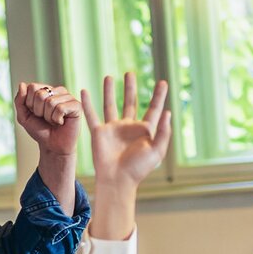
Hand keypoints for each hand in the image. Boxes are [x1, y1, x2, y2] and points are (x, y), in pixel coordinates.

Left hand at [15, 82, 84, 161]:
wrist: (52, 146)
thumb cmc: (40, 130)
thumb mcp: (24, 116)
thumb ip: (19, 101)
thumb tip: (22, 84)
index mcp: (46, 89)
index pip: (32, 87)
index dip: (29, 104)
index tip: (35, 113)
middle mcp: (58, 90)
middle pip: (40, 94)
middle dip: (38, 111)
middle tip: (45, 118)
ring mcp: (68, 97)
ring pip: (50, 102)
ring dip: (48, 117)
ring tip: (53, 121)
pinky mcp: (77, 105)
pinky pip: (61, 108)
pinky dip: (57, 119)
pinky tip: (61, 122)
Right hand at [80, 72, 172, 190]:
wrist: (117, 180)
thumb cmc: (138, 169)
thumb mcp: (157, 151)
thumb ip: (163, 132)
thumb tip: (168, 112)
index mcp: (144, 131)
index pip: (153, 109)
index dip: (158, 96)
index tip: (163, 82)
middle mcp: (128, 127)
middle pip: (130, 102)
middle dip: (130, 88)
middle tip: (130, 73)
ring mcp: (113, 129)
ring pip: (110, 105)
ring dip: (110, 91)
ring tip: (109, 77)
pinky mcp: (99, 133)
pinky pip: (92, 115)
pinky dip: (87, 104)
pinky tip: (84, 91)